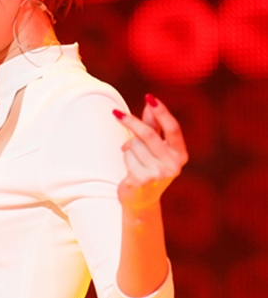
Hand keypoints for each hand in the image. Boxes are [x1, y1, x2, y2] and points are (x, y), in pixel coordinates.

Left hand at [115, 94, 188, 211]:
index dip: (162, 113)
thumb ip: (154, 126)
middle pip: (149, 135)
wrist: (142, 199)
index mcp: (180, 155)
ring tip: (134, 159)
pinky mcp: (142, 181)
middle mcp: (173, 166)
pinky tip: (130, 169)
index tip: (150, 98)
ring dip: (129, 147)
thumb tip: (150, 104)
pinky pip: (127, 157)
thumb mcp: (155, 147)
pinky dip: (126, 158)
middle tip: (116, 113)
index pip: (173, 129)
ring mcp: (158, 175)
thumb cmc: (149, 168)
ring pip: (134, 146)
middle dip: (131, 122)